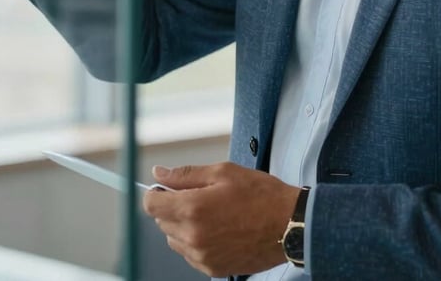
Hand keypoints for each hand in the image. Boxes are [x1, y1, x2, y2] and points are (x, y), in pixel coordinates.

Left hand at [142, 161, 299, 277]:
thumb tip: (160, 173)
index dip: (156, 192)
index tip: (166, 188)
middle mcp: (193, 237)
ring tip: (210, 213)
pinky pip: (190, 254)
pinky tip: (216, 229)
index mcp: (193, 209)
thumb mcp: (223, 172)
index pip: (151, 205)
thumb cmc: (260, 195)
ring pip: (174, 239)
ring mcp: (202, 256)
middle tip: (197, 195)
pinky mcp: (213, 268)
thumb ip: (186, 174)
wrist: (288, 225)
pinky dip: (195, 241)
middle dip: (172, 206)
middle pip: (162, 221)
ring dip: (183, 225)